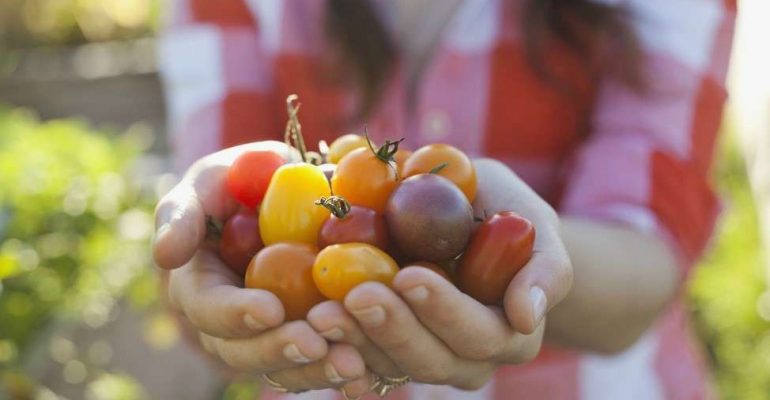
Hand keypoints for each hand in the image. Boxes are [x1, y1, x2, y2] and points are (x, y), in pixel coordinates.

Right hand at [153, 142, 367, 392]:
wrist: (288, 193)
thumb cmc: (240, 182)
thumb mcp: (210, 182)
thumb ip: (184, 212)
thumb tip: (166, 255)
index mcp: (198, 287)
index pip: (207, 308)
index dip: (235, 313)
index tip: (270, 309)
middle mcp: (228, 323)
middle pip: (243, 351)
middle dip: (279, 350)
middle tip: (316, 344)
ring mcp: (267, 335)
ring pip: (283, 367)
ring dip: (315, 370)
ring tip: (351, 364)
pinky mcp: (306, 336)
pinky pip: (319, 362)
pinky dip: (341, 370)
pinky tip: (368, 371)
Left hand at [305, 158, 572, 396]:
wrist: (467, 217)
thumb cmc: (505, 215)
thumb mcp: (534, 224)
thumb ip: (544, 267)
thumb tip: (527, 315)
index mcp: (510, 334)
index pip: (477, 334)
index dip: (443, 311)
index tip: (408, 276)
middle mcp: (468, 358)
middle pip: (430, 360)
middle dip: (391, 329)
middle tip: (354, 296)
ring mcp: (424, 357)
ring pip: (390, 365)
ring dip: (355, 341)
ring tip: (321, 311)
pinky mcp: (386, 349)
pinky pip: (361, 361)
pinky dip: (336, 348)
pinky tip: (309, 329)